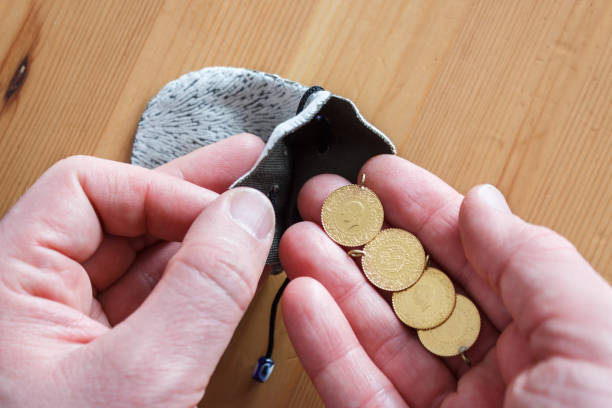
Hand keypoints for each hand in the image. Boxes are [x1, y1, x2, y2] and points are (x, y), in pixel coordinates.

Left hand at [0, 134, 274, 406]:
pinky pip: (152, 299)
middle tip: (248, 166)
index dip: (163, 190)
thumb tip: (248, 213)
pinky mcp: (97, 355)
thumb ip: (201, 289)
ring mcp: (67, 327)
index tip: (228, 214)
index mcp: (8, 283)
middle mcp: (31, 295)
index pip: (89, 190)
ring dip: (200, 233)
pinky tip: (232, 263)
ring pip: (141, 256)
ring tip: (251, 204)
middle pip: (118, 215)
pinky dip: (196, 280)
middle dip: (190, 193)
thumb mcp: (141, 382)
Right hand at [279, 155, 611, 406]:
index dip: (423, 208)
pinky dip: (326, 343)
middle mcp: (499, 376)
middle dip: (367, 239)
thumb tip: (483, 202)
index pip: (474, 257)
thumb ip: (534, 261)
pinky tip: (302, 299)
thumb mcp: (595, 338)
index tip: (379, 176)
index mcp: (552, 341)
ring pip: (379, 337)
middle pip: (416, 290)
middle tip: (325, 201)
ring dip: (334, 282)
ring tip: (298, 239)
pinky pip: (357, 390)